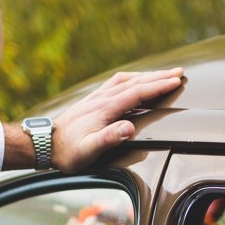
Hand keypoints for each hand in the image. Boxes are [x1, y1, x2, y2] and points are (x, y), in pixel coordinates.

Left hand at [51, 68, 183, 170]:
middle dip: (159, 76)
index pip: (137, 93)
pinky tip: (136, 83)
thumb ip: (109, 138)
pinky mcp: (93, 100)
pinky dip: (132, 79)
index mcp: (105, 109)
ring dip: (147, 76)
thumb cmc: (68, 152)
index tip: (176, 81)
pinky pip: (117, 84)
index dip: (158, 86)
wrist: (44, 144)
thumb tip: (129, 128)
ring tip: (164, 75)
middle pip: (135, 82)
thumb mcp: (88, 150)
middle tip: (179, 72)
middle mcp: (102, 98)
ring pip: (126, 80)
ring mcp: (97, 97)